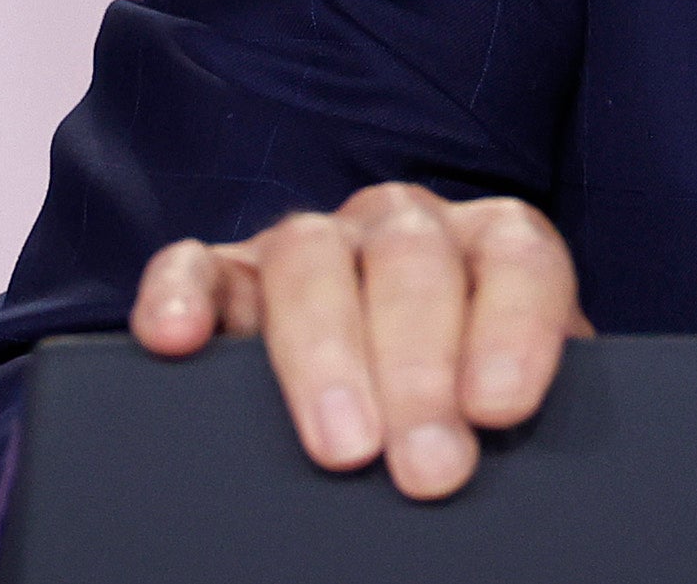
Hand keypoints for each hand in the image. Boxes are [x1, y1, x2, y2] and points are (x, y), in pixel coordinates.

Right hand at [129, 184, 589, 499]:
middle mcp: (402, 228)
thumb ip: (513, 405)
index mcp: (492, 244)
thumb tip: (516, 460)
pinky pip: (196, 263)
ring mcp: (312, 244)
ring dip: (325, 351)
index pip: (518, 258)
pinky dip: (181, 292)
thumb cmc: (462, 406)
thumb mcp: (505, 400)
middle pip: (411, 262)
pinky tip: (179, 340)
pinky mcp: (225, 275)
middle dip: (420, 369)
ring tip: (343, 446)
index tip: (500, 408)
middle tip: (428, 467)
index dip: (513, 326)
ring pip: (308, 257)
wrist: (397, 398)